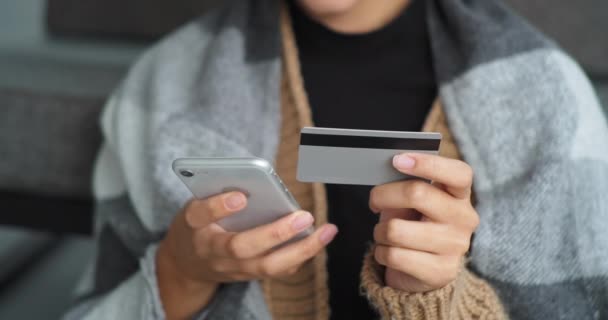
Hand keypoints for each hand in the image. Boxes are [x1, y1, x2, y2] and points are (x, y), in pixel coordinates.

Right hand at [157, 192, 337, 318]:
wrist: (187, 264)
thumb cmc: (198, 226)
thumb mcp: (197, 205)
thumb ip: (217, 194)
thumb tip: (253, 179)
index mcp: (194, 226)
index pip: (200, 215)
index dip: (218, 206)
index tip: (240, 196)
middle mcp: (212, 251)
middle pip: (242, 247)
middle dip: (275, 233)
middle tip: (304, 216)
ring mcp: (232, 268)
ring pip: (266, 266)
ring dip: (301, 250)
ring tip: (326, 231)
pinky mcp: (248, 276)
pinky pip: (277, 271)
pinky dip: (300, 256)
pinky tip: (317, 240)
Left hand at [369, 153, 478, 292]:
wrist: (423, 272)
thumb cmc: (414, 224)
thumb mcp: (411, 202)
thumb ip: (405, 185)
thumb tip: (388, 170)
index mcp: (460, 194)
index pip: (459, 173)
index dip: (428, 163)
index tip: (397, 159)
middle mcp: (464, 218)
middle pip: (417, 193)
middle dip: (383, 195)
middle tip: (374, 201)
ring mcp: (455, 246)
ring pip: (396, 229)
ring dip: (380, 231)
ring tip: (384, 234)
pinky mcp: (441, 271)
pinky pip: (394, 255)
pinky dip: (381, 253)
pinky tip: (388, 252)